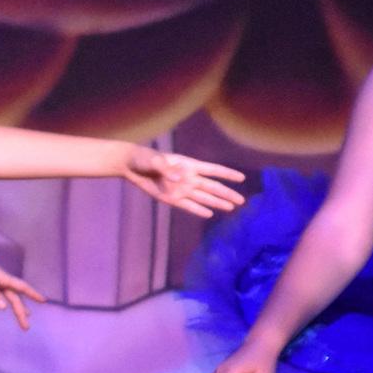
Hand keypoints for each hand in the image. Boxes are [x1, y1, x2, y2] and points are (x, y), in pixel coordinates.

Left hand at [0, 238, 45, 331]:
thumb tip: (4, 308)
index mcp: (2, 278)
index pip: (21, 288)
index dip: (33, 294)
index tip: (44, 301)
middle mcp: (0, 278)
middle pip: (14, 297)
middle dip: (21, 311)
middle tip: (26, 328)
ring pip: (8, 294)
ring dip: (16, 304)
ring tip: (25, 314)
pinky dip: (4, 298)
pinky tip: (3, 300)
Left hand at [123, 146, 244, 218]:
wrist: (131, 166)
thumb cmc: (144, 158)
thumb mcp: (154, 160)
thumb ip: (166, 169)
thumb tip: (180, 179)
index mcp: (189, 165)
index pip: (212, 170)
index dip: (227, 174)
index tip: (241, 178)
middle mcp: (189, 178)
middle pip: (212, 187)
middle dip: (227, 194)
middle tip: (242, 201)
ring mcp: (181, 189)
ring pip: (203, 198)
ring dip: (217, 203)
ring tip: (231, 208)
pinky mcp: (171, 198)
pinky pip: (188, 206)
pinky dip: (198, 210)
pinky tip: (209, 214)